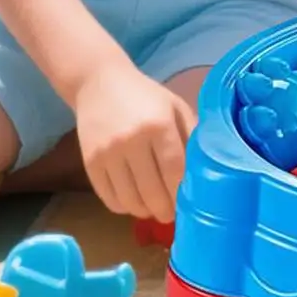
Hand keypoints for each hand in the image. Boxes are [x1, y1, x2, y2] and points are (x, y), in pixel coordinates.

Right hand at [72, 59, 194, 221]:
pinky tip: (133, 200)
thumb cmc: (145, 97)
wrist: (98, 83)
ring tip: (153, 208)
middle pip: (152, 192)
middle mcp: (131, 140)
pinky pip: (109, 198)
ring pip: (130, 200)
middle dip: (165, 210)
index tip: (188, 204)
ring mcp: (107, 153)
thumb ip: (192, 137)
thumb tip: (206, 171)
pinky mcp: (89, 162)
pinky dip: (124, 206)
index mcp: (158, 125)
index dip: (182, 193)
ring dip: (145, 211)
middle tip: (171, 213)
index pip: (174, 171)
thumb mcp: (175, 108)